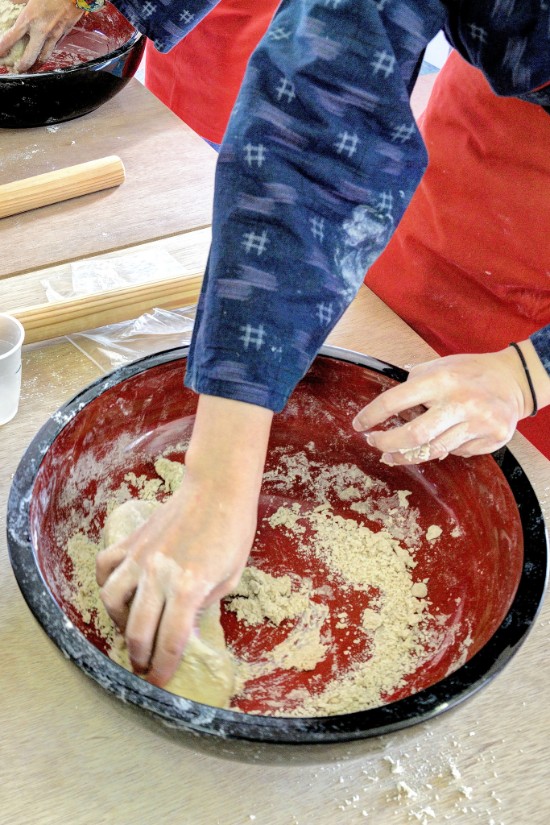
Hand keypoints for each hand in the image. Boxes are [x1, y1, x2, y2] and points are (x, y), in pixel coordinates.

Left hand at [0, 0, 81, 72]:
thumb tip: (9, 1)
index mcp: (30, 19)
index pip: (12, 38)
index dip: (3, 48)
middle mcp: (41, 31)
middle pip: (29, 57)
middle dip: (22, 66)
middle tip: (16, 69)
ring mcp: (54, 35)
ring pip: (44, 57)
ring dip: (36, 66)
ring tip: (30, 69)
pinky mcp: (63, 34)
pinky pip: (53, 48)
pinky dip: (46, 55)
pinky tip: (43, 55)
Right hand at [96, 395, 272, 687]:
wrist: (217, 489)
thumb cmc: (232, 532)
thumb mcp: (229, 578)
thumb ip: (204, 605)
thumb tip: (184, 626)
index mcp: (189, 588)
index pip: (170, 641)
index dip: (164, 667)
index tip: (159, 681)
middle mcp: (159, 575)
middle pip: (138, 630)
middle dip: (138, 655)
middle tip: (143, 665)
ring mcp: (140, 557)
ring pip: (111, 600)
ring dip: (119, 622)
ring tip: (131, 628)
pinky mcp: (131, 541)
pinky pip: (106, 568)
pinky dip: (108, 583)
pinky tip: (120, 591)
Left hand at [352, 345, 539, 464]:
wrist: (514, 379)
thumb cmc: (469, 372)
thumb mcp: (439, 366)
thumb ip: (414, 383)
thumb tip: (386, 407)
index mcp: (440, 380)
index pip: (395, 401)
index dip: (371, 415)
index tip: (358, 424)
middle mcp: (458, 402)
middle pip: (412, 436)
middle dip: (386, 443)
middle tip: (374, 444)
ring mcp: (477, 423)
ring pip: (432, 451)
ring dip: (406, 456)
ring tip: (392, 455)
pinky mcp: (491, 438)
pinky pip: (456, 452)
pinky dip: (442, 450)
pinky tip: (439, 442)